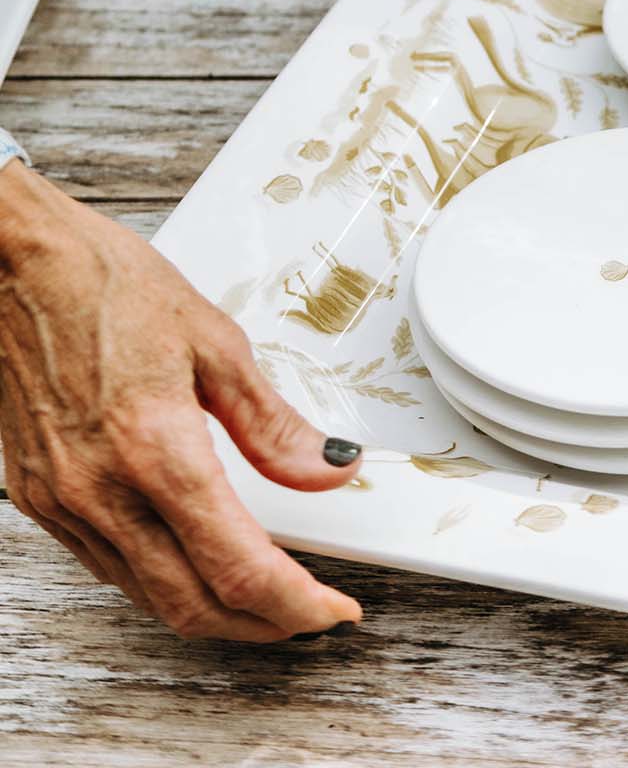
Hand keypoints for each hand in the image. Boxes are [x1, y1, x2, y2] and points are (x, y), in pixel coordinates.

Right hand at [0, 162, 363, 640]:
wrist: (17, 264)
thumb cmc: (105, 283)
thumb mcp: (214, 340)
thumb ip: (272, 422)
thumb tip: (327, 466)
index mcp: (154, 445)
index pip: (237, 564)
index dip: (296, 601)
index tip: (334, 607)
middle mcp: (103, 488)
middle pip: (193, 604)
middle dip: (262, 624)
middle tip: (310, 612)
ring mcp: (64, 501)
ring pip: (148, 598)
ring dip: (212, 611)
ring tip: (264, 594)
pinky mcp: (41, 499)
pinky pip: (109, 569)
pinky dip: (160, 582)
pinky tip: (191, 561)